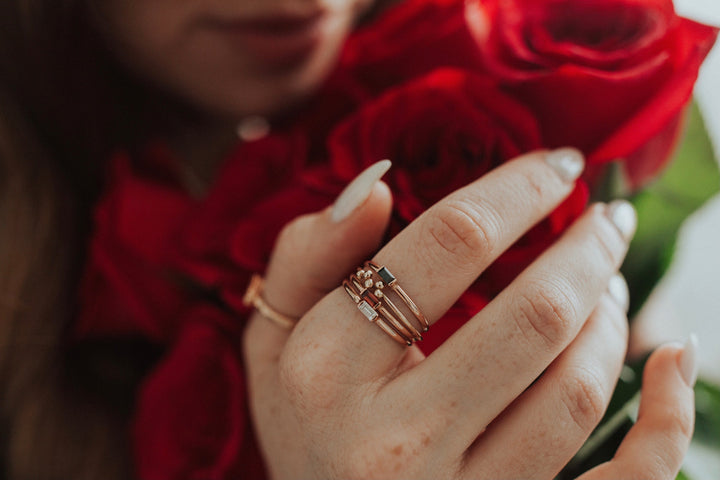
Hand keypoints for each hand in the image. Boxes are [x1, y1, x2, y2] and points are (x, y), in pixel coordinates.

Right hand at [243, 151, 694, 478]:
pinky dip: (668, 424)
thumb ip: (309, 254)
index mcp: (328, 371)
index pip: (448, 247)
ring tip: (609, 283)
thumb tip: (380, 185)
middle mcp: (393, 440)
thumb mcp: (273, 336)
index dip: (517, 189)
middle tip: (608, 218)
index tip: (557, 165)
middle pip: (532, 318)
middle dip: (589, 249)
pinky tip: (673, 362)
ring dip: (612, 318)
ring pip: (576, 393)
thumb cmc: (304, 421)